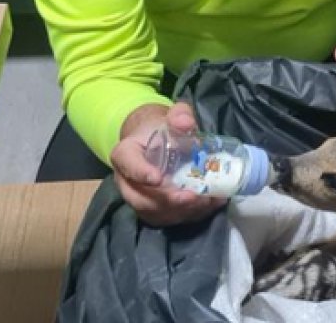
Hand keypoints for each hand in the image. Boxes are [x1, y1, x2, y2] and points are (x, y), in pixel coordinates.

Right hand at [109, 100, 226, 226]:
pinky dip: (191, 215)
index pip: (128, 164)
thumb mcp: (172, 116)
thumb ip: (179, 115)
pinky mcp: (155, 212)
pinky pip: (168, 220)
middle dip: (166, 200)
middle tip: (191, 196)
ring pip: (155, 214)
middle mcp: (127, 182)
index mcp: (125, 154)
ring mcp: (139, 200)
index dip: (140, 173)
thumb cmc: (164, 130)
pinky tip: (210, 205)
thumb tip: (185, 122)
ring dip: (181, 211)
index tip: (158, 178)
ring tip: (207, 200)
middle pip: (139, 199)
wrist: (159, 144)